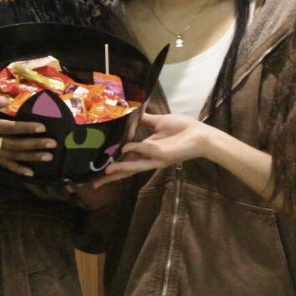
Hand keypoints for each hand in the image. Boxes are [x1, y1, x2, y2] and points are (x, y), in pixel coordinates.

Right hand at [0, 85, 55, 176]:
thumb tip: (5, 101)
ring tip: (48, 156)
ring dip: (30, 157)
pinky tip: (30, 172)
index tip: (42, 127)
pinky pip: (3, 163)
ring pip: (10, 157)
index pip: (7, 128)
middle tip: (52, 144)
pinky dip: (17, 168)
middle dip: (33, 145)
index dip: (24, 128)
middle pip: (12, 145)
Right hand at [95, 113, 212, 184]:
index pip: (126, 157)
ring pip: (134, 165)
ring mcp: (155, 158)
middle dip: (112, 175)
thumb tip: (132, 112)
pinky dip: (136, 149)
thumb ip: (145, 120)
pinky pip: (147, 152)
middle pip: (126, 168)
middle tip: (94, 183)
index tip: (98, 167)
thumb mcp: (159, 122)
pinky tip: (125, 148)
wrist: (200, 135)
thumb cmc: (182, 128)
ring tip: (105, 173)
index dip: (113, 161)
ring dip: (120, 168)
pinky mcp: (163, 157)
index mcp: (146, 148)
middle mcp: (148, 156)